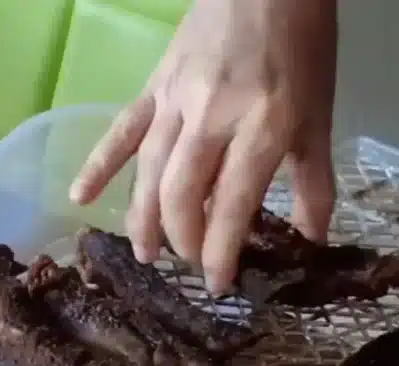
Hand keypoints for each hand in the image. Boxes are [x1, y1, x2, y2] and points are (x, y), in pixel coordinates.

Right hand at [70, 0, 337, 292]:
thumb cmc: (302, 49)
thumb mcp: (319, 118)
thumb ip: (314, 183)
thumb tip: (313, 240)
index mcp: (261, 129)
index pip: (234, 205)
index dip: (221, 252)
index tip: (218, 284)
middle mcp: (212, 120)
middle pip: (183, 195)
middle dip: (182, 240)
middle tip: (186, 265)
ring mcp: (176, 102)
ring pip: (150, 171)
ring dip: (143, 218)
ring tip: (145, 254)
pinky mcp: (154, 85)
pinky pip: (121, 130)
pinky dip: (99, 164)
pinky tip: (79, 197)